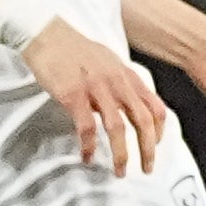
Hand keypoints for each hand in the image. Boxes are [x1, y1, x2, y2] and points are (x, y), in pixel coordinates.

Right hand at [22, 17, 177, 176]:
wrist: (47, 35)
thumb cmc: (76, 49)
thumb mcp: (109, 61)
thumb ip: (123, 82)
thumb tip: (132, 102)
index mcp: (127, 75)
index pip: (155, 107)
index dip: (159, 131)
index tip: (155, 147)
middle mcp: (117, 82)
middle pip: (142, 121)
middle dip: (147, 150)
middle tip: (146, 169)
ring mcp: (95, 88)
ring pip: (117, 128)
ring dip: (121, 155)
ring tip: (119, 171)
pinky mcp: (73, 95)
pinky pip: (86, 127)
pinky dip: (89, 146)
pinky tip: (88, 156)